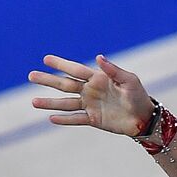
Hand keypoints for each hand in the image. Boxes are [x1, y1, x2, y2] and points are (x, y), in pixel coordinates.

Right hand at [28, 53, 153, 135]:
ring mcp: (90, 105)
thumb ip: (113, 70)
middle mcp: (90, 91)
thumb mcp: (129, 81)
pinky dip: (64, 119)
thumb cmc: (139, 96)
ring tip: (33, 102)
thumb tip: (98, 57)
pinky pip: (76, 119)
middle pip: (65, 84)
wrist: (145, 118)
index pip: (76, 69)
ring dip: (50, 103)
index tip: (46, 59)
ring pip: (66, 103)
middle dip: (48, 81)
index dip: (61, 64)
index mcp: (98, 78)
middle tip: (30, 76)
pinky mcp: (94, 119)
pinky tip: (51, 118)